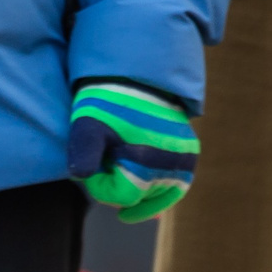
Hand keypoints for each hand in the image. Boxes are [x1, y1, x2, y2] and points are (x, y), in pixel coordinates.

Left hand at [67, 82, 197, 221]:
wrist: (137, 74)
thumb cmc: (108, 101)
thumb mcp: (87, 124)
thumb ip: (83, 152)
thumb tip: (81, 176)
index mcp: (147, 159)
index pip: (123, 196)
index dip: (102, 186)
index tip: (94, 167)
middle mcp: (172, 163)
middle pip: (142, 197)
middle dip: (121, 187)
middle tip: (108, 165)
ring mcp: (185, 159)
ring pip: (162, 196)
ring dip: (142, 193)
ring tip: (125, 183)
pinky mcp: (190, 153)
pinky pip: (178, 185)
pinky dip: (161, 193)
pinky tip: (144, 197)